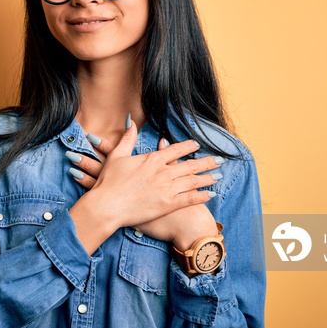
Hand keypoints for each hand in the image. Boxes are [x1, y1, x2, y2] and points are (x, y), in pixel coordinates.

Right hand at [69, 129, 220, 249]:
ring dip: (207, 178)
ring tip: (219, 175)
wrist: (107, 205)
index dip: (188, 147)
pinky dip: (202, 196)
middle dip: (206, 162)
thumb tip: (130, 122)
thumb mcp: (116, 155)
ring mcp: (167, 188)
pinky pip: (190, 199)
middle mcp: (163, 172)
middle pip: (189, 165)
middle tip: (219, 160)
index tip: (197, 145)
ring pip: (193, 181)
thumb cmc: (109, 182)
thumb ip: (127, 139)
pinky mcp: (168, 204)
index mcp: (152, 159)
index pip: (175, 150)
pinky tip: (211, 194)